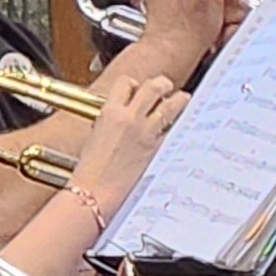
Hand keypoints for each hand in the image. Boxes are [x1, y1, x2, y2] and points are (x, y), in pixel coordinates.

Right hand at [67, 70, 182, 214]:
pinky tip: (184, 125)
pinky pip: (175, 131)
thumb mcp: (95, 136)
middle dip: (162, 84)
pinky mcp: (159, 149)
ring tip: (183, 98)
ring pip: (171, 106)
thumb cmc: (91, 171)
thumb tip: (123, 116)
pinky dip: (181, 126)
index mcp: (110, 113)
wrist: (96, 193)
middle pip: (153, 87)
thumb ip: (112, 122)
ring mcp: (147, 133)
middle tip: (166, 86)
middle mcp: (130, 119)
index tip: (138, 88)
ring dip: (179, 100)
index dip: (134, 84)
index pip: (126, 83)